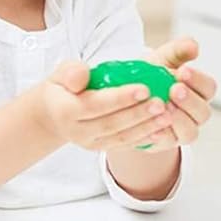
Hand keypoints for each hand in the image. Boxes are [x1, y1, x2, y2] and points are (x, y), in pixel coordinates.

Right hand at [36, 62, 174, 151]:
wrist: (54, 115)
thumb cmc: (62, 88)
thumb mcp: (60, 74)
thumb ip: (71, 72)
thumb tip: (82, 75)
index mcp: (67, 111)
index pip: (97, 104)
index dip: (121, 98)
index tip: (144, 88)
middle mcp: (78, 131)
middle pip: (112, 124)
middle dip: (139, 114)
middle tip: (161, 103)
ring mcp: (90, 143)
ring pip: (121, 137)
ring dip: (146, 128)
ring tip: (166, 116)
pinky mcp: (101, 149)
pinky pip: (125, 145)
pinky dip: (144, 138)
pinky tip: (161, 130)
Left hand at [131, 36, 215, 151]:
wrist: (131, 98)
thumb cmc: (152, 78)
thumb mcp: (163, 60)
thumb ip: (178, 51)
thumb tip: (193, 45)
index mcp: (198, 91)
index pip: (208, 87)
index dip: (198, 80)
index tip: (183, 71)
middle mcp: (195, 113)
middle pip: (203, 112)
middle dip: (189, 101)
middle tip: (174, 89)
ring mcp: (183, 129)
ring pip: (190, 131)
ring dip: (178, 120)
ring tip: (163, 108)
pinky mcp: (167, 142)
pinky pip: (169, 143)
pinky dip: (161, 135)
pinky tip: (151, 125)